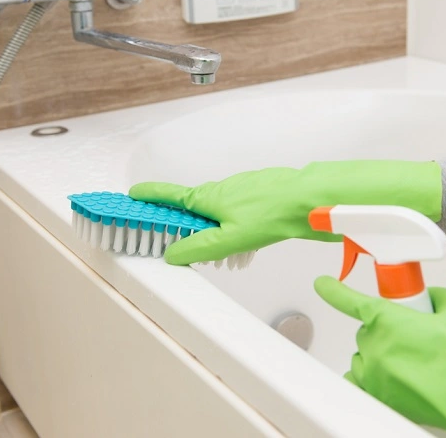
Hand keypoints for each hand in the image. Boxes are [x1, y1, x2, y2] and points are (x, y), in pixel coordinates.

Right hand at [128, 160, 441, 263]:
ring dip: (212, 227)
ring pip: (219, 210)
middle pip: (193, 205)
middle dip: (183, 222)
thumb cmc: (273, 213)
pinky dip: (235, 225)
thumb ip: (199, 248)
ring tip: (219, 251)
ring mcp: (244, 190)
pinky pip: (239, 210)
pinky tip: (248, 241)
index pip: (169, 195)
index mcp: (209, 197)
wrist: (313, 199)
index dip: (148, 197)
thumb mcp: (230, 238)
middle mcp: (223, 190)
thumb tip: (172, 255)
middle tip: (176, 240)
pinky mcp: (262, 195)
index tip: (131, 195)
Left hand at [314, 276, 445, 436]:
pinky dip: (377, 376)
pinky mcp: (383, 398)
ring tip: (420, 360)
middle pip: (369, 329)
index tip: (324, 284)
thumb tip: (426, 300)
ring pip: (368, 355)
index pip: (349, 299)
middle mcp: (376, 347)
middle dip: (388, 328)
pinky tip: (399, 376)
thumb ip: (432, 296)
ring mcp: (376, 376)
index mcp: (388, 319)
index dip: (334, 290)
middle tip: (420, 336)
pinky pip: (366, 381)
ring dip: (384, 353)